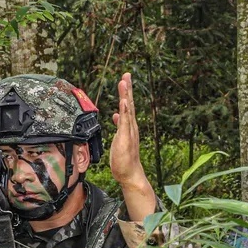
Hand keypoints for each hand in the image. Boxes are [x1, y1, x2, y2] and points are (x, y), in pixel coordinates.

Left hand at [109, 72, 148, 191]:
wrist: (130, 173)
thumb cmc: (124, 158)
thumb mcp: (119, 138)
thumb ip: (119, 125)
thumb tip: (116, 114)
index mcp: (128, 126)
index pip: (127, 106)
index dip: (125, 92)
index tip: (125, 79)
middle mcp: (131, 126)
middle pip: (129, 104)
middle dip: (127, 89)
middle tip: (126, 74)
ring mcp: (129, 131)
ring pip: (127, 110)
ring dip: (125, 95)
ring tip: (124, 82)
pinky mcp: (125, 137)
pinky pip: (125, 122)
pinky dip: (124, 111)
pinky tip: (123, 102)